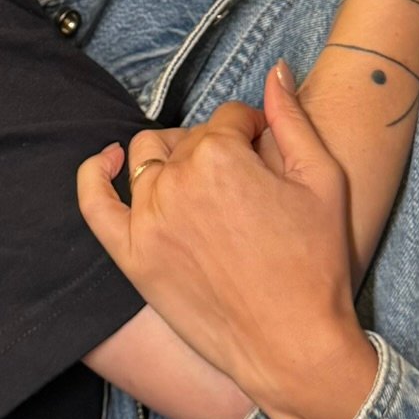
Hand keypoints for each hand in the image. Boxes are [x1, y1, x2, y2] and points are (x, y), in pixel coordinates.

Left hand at [78, 65, 377, 418]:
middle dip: (221, 148)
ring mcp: (148, 220)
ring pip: (148, 158)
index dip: (256, 132)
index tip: (271, 157)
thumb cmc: (317, 266)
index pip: (231, 118)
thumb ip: (293, 119)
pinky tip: (107, 160)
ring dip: (175, 158)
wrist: (294, 348)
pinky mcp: (132, 256)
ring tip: (206, 184)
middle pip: (191, 137)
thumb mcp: (323, 181)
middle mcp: (176, 180)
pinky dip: (94, 174)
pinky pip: (95, 203)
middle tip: (249, 184)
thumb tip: (275, 70)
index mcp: (221, 155)